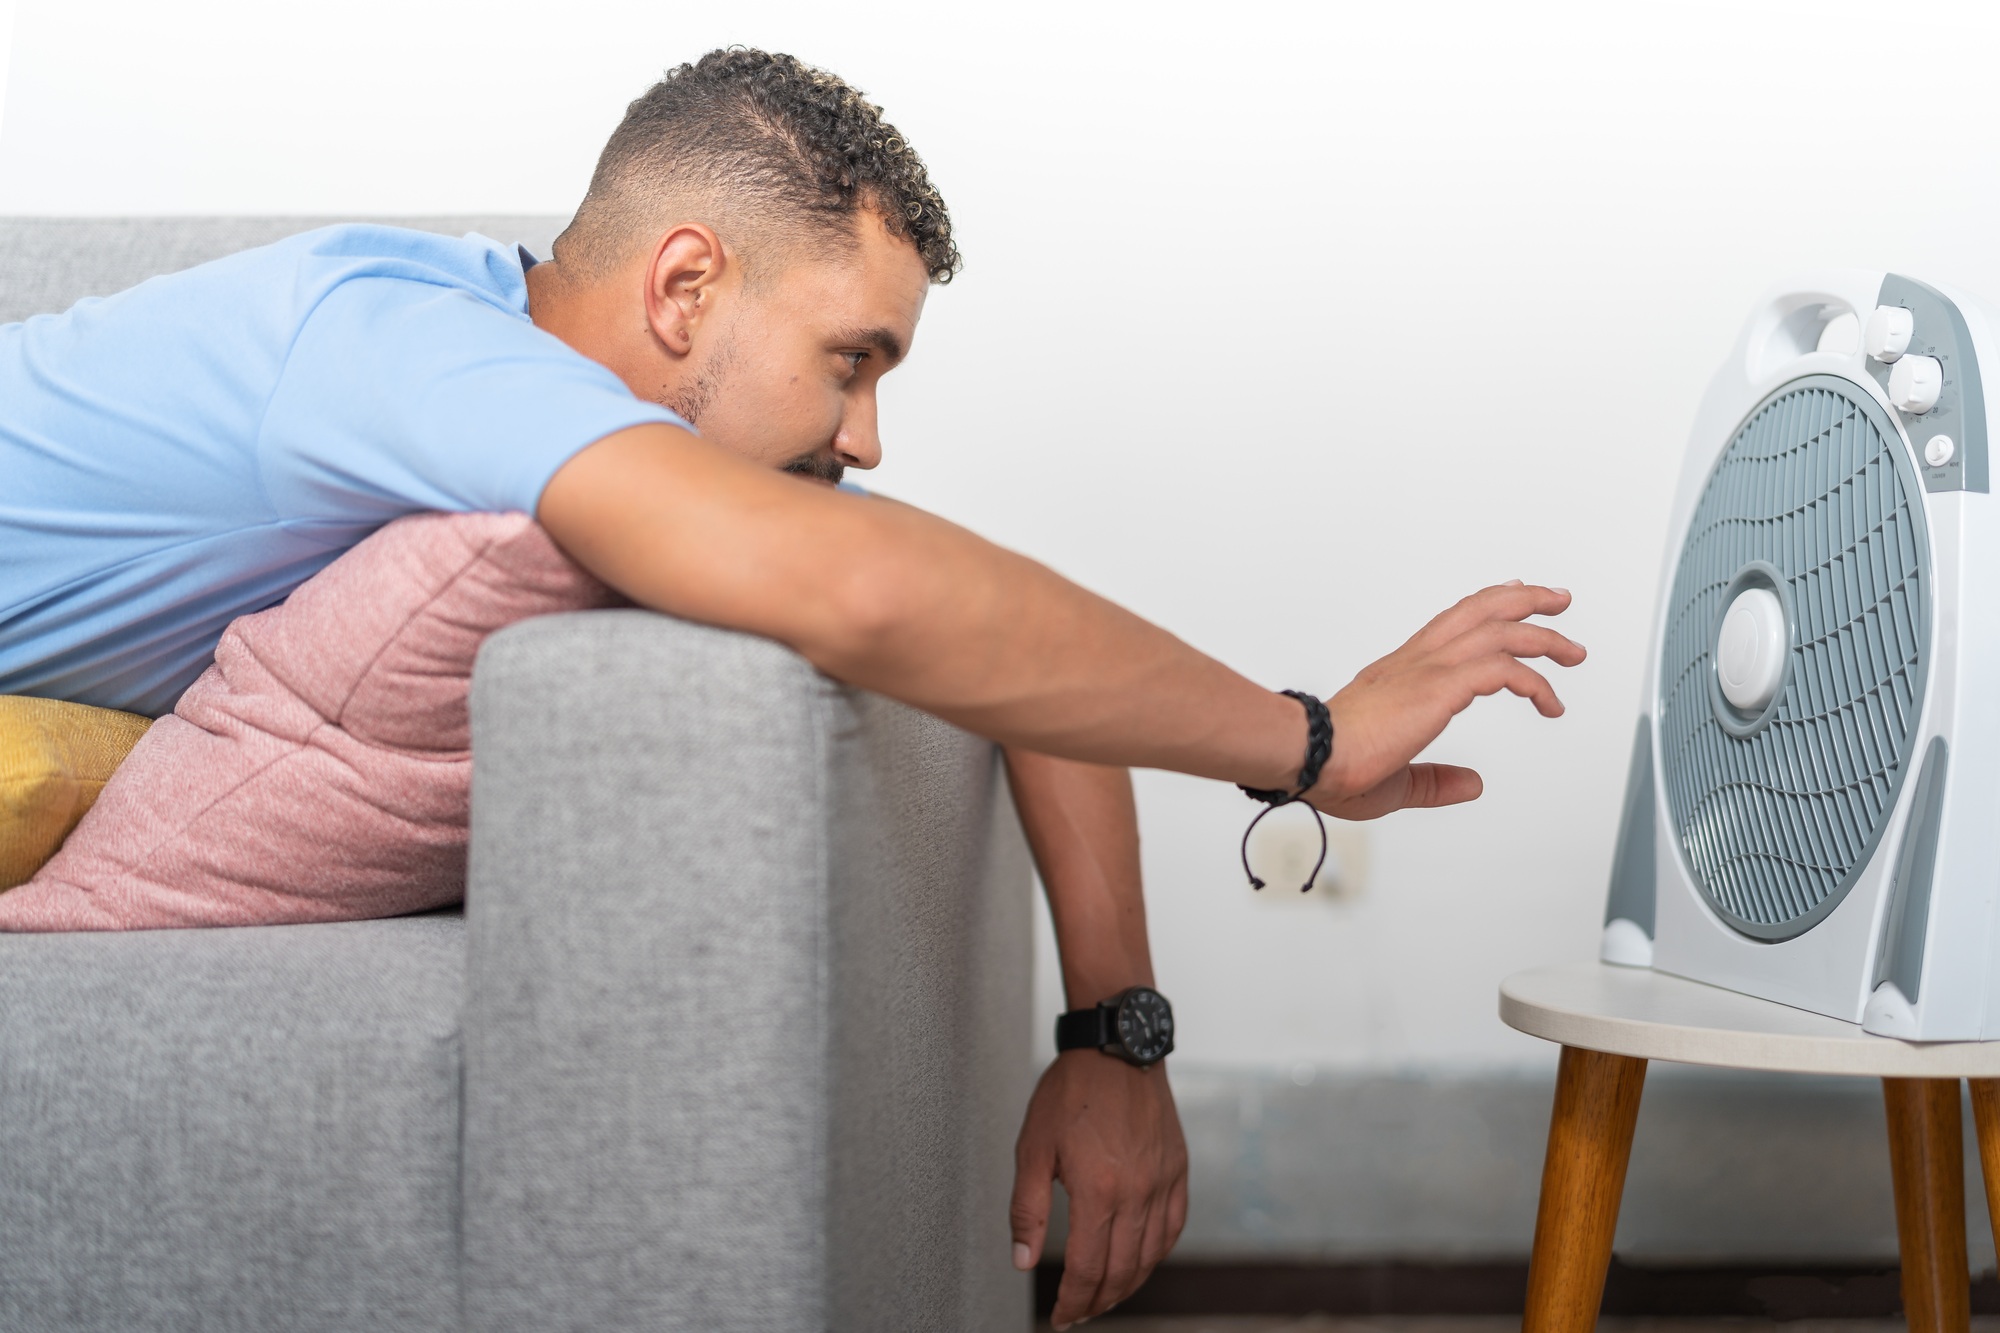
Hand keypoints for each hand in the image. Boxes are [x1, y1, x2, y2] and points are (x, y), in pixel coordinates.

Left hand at [1010, 1050, 1187, 1328]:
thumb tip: (1022, 1260)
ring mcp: (1163, 1182)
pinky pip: (1173, 1228)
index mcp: (1098, 1190)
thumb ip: (1027, 1210)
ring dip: (1126, 1286)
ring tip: (1104, 1296)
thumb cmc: (1071, 1092)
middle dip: (1097, 1302)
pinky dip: (1155, 1254)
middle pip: (1121, 1271)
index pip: (1088, 1269)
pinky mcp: (1178, 1170)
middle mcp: (1137, 1192)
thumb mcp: (1033, 1148)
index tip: (1060, 1316)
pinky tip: (1139, 1261)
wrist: (1116, 1046)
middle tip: (1077, 1313)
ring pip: (1150, 1256)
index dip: (1072, 1302)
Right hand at [1309, 581, 1583, 819]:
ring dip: (1543, 635)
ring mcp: (1428, 670)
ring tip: (1573, 650)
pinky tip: (1549, 702)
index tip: (1513, 603)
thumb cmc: (1334, 768)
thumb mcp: (1397, 783)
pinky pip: (1502, 670)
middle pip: (1479, 609)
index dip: (1487, 608)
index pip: (1451, 624)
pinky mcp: (1440, 688)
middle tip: (1558, 601)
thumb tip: (1472, 784)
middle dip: (1525, 601)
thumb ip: (1435, 782)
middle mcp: (1416, 662)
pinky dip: (1533, 681)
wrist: (1309, 755)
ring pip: (1498, 629)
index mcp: (1400, 674)